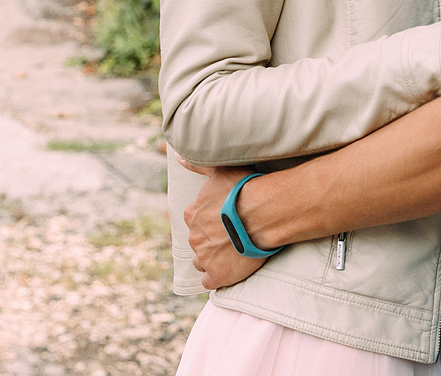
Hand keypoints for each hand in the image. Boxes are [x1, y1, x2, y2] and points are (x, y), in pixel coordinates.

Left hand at [183, 164, 268, 289]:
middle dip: (210, 242)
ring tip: (231, 254)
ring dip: (212, 260)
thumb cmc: (243, 189)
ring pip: (201, 263)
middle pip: (198, 243)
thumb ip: (198, 165)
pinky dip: (217, 277)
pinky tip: (229, 271)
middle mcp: (193, 237)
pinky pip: (209, 282)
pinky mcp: (217, 275)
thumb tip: (179, 157)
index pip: (194, 222)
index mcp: (191, 214)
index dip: (209, 223)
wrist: (262, 214)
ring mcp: (204, 257)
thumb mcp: (219, 170)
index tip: (223, 221)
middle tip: (230, 237)